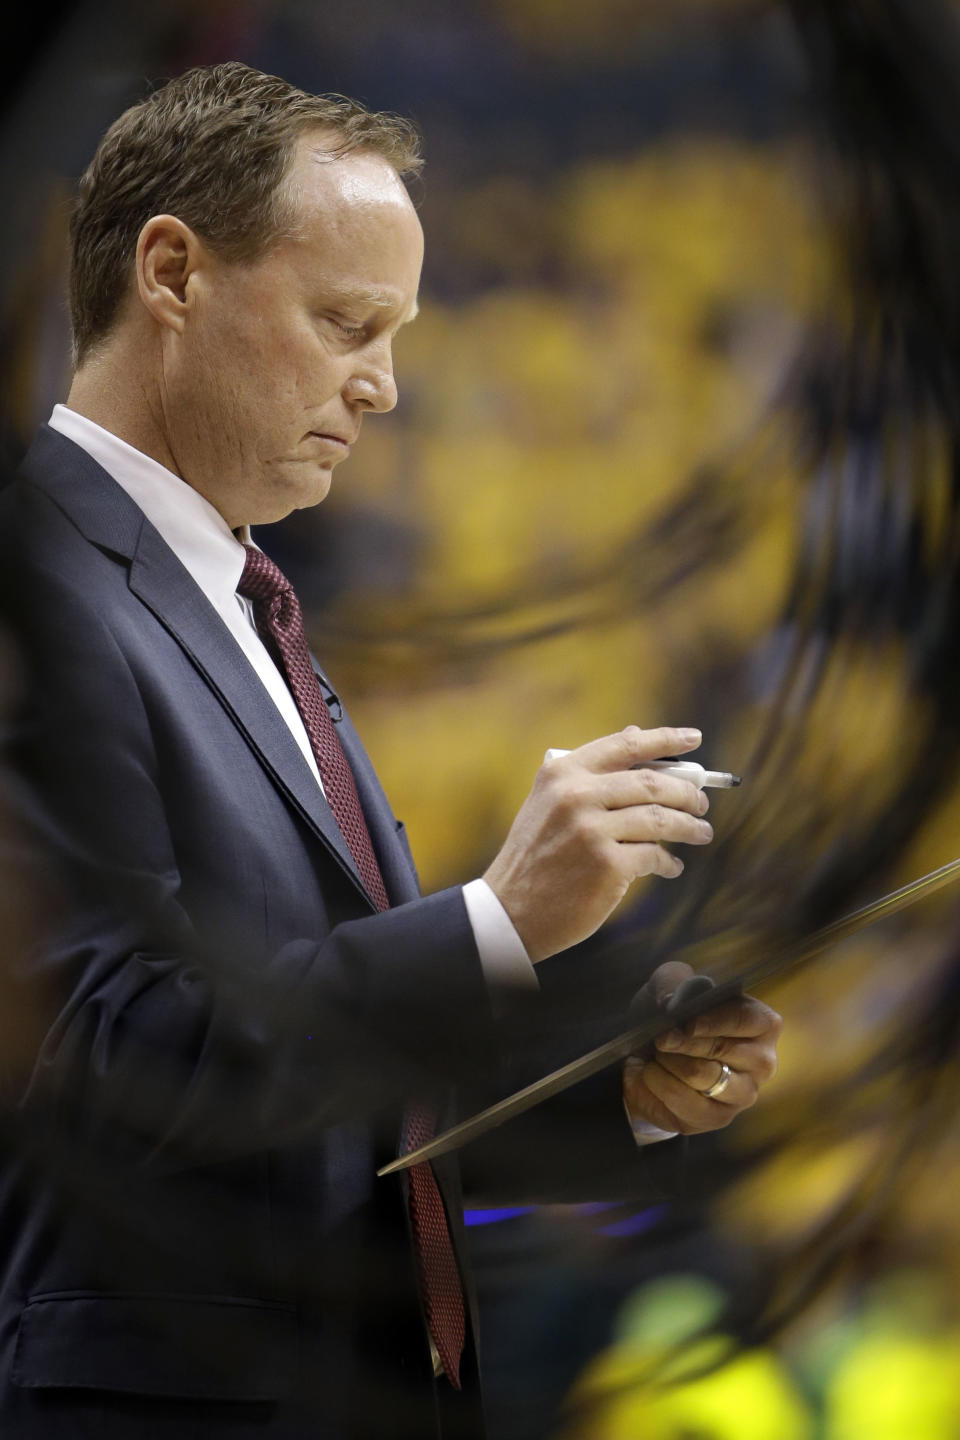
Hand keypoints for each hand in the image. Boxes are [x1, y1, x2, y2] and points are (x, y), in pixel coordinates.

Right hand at [483, 726, 712, 962]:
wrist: (510, 910)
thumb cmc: (535, 855)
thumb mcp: (549, 802)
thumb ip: (588, 772)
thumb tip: (634, 734)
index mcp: (562, 773)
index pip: (625, 745)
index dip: (665, 739)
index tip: (693, 738)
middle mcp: (576, 796)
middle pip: (652, 783)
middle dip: (686, 793)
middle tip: (701, 803)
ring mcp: (592, 831)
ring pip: (660, 819)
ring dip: (689, 826)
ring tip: (700, 832)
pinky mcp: (607, 866)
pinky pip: (655, 856)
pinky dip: (669, 862)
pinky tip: (671, 866)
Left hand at [623, 961, 781, 1136]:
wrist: (648, 1059)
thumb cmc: (671, 1017)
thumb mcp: (668, 986)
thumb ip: (672, 980)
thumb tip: (671, 1000)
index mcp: (761, 1023)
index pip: (748, 1019)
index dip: (716, 1021)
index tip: (687, 1023)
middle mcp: (761, 1061)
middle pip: (723, 1049)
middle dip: (684, 1041)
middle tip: (660, 1037)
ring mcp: (743, 1094)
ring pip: (702, 1075)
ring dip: (669, 1061)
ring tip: (657, 1053)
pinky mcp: (719, 1117)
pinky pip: (686, 1102)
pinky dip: (660, 1083)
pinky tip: (653, 1073)